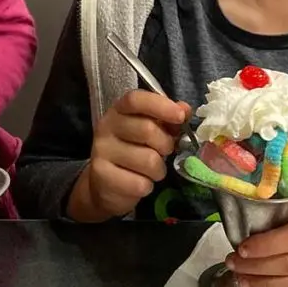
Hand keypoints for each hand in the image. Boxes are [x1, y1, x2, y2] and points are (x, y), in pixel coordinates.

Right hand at [67, 89, 189, 221]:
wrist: (104, 184)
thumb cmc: (133, 151)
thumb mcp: (150, 131)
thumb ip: (167, 119)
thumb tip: (185, 109)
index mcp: (118, 111)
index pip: (136, 100)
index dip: (160, 105)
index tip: (180, 116)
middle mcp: (106, 128)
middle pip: (147, 130)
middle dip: (166, 145)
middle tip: (165, 152)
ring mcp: (101, 152)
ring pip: (149, 160)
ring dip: (158, 170)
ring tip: (150, 171)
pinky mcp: (103, 177)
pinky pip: (140, 184)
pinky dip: (147, 186)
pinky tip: (138, 183)